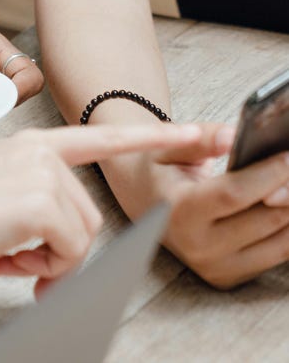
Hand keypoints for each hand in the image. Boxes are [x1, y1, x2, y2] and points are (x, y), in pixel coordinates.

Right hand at [0, 121, 211, 309]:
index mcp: (31, 145)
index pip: (100, 138)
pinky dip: (43, 270)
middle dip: (60, 251)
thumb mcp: (0, 199)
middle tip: (16, 258)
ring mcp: (42, 173)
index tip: (198, 133)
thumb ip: (40, 205)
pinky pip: (69, 252)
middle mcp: (40, 151)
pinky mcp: (40, 201)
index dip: (156, 137)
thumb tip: (68, 246)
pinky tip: (6, 260)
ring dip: (49, 263)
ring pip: (81, 236)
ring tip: (7, 256)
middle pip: (88, 214)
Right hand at [128, 138, 288, 287]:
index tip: (288, 156)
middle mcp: (196, 246)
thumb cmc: (158, 169)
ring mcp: (214, 267)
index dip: (268, 174)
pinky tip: (285, 206)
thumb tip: (233, 136)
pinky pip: (276, 256)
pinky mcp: (228, 277)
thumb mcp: (168, 146)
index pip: (234, 194)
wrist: (140, 203)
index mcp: (177, 210)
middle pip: (264, 219)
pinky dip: (288, 230)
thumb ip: (202, 139)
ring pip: (280, 242)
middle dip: (288, 189)